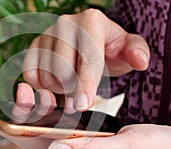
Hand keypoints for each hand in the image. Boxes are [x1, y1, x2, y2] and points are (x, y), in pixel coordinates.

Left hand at [14, 83, 170, 148]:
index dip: (22, 124)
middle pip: (39, 135)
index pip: (40, 145)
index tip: (21, 98)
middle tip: (24, 89)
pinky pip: (64, 122)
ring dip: (39, 108)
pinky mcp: (88, 136)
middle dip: (26, 112)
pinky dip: (55, 106)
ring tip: (36, 88)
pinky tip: (54, 93)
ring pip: (50, 127)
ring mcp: (80, 144)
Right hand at [23, 9, 149, 110]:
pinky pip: (30, 74)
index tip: (83, 106)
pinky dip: (42, 86)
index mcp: (91, 20)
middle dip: (73, 88)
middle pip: (62, 71)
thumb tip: (140, 61)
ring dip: (59, 89)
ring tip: (71, 85)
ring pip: (46, 75)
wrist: (89, 44)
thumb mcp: (128, 49)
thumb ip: (137, 52)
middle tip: (82, 90)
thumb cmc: (109, 49)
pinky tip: (55, 84)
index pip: (88, 58)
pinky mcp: (34, 46)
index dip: (86, 85)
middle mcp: (65, 23)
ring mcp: (46, 33)